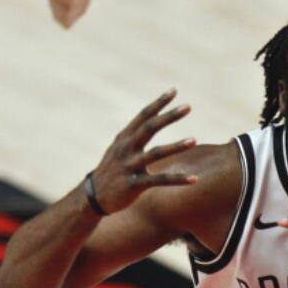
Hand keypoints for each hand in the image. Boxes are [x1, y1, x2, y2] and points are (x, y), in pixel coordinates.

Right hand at [86, 90, 196, 215]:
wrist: (93, 197)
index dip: (158, 103)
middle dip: (169, 116)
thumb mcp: (120, 149)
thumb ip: (134, 135)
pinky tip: (194, 179)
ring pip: (155, 153)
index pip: (143, 116)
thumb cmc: (112, 171)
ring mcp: (129, 166)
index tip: (174, 90)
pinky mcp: (133, 185)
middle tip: (188, 106)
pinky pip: (159, 181)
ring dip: (176, 146)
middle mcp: (126, 148)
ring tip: (194, 140)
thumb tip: (150, 119)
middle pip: (149, 128)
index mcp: (124, 138)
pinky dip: (177, 180)